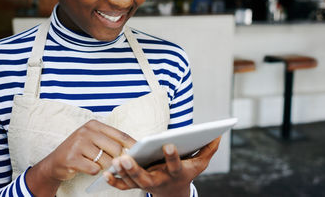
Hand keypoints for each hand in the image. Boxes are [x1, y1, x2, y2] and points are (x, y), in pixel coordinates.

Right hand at [25, 119, 135, 195]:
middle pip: (115, 148)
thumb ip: (110, 141)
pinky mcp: (72, 158)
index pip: (120, 134)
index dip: (132, 144)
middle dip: (118, 159)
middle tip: (117, 165)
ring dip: (106, 167)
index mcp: (94, 125)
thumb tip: (133, 149)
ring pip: (105, 160)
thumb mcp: (93, 139)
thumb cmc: (79, 151)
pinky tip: (88, 168)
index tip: (142, 152)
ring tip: (100, 166)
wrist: (55, 162)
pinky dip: (94, 172)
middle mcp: (86, 131)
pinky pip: (94, 169)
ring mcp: (78, 144)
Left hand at [105, 136, 220, 196]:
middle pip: (146, 177)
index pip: (174, 165)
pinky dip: (114, 181)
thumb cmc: (186, 172)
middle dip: (135, 169)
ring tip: (115, 161)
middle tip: (125, 158)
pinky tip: (106, 173)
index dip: (172, 156)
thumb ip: (208, 149)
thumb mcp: (200, 163)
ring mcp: (146, 184)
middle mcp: (159, 180)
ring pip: (132, 181)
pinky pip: (124, 185)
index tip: (168, 144)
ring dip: (122, 173)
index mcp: (175, 173)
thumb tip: (218, 134)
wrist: (174, 193)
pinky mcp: (136, 185)